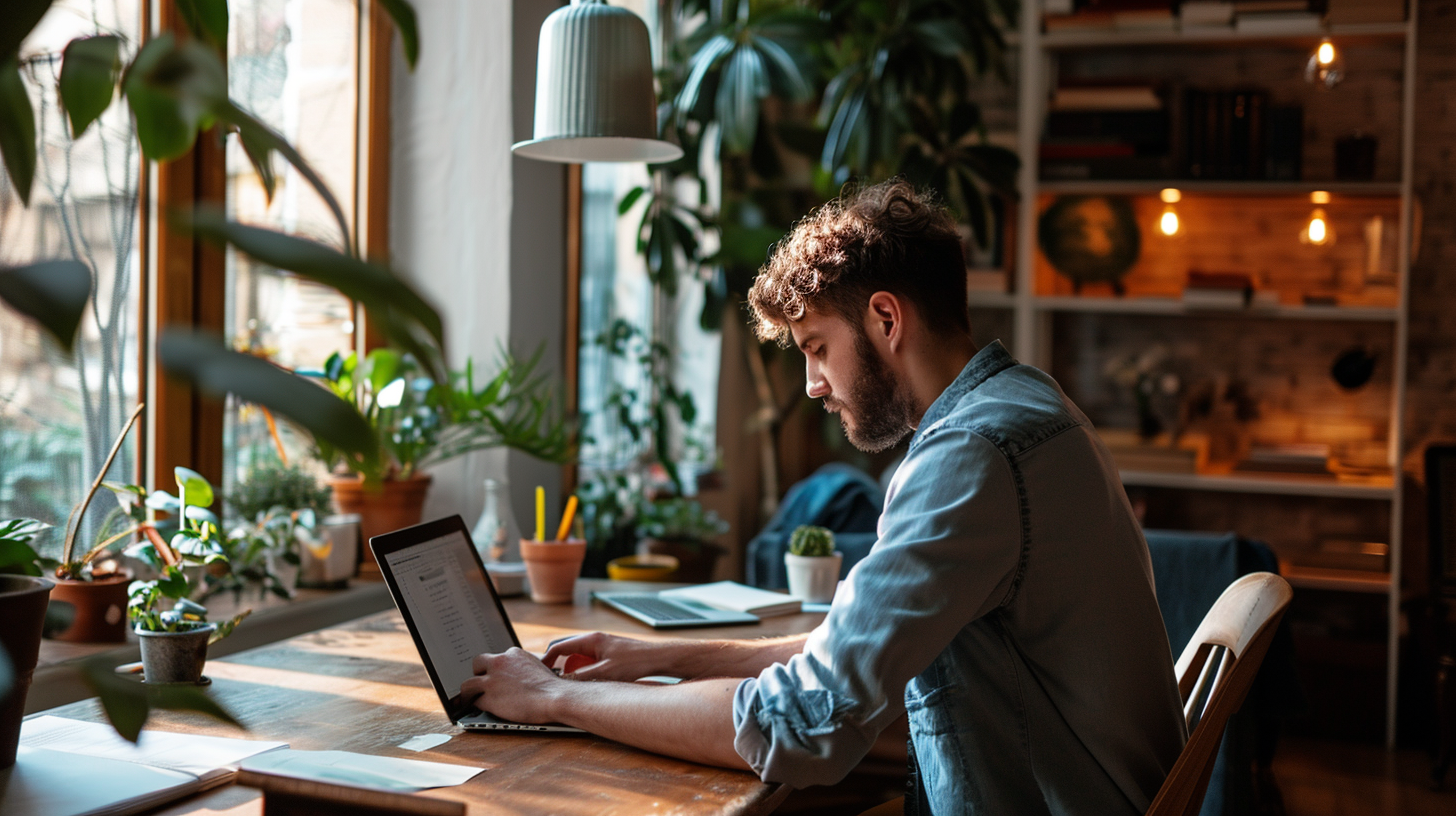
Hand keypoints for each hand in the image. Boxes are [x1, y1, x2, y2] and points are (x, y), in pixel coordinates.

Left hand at [462, 647, 565, 723]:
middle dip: (477, 674)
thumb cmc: (551, 687)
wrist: (554, 697)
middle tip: (480, 684)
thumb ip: (522, 668)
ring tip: (468, 700)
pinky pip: (475, 702)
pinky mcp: (489, 698)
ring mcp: (492, 680)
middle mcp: (500, 663)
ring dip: (468, 693)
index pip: (496, 658)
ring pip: (468, 684)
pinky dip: (476, 706)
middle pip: (477, 664)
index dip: (493, 668)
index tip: (493, 675)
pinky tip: (478, 711)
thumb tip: (517, 676)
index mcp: (513, 654)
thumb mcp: (536, 667)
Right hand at [541, 632, 679, 681]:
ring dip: (572, 670)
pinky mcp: (608, 653)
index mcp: (591, 640)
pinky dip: (584, 671)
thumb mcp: (605, 673)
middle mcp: (594, 640)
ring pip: (577, 658)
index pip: (560, 646)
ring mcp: (601, 646)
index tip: (539, 672)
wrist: (658, 658)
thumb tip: (563, 684)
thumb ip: (582, 678)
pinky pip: (588, 662)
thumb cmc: (635, 662)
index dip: (547, 660)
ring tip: (569, 684)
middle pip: (566, 651)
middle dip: (557, 665)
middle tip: (551, 681)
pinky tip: (588, 683)